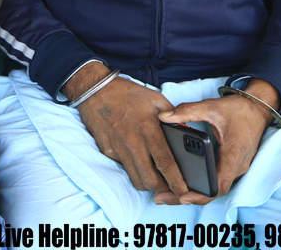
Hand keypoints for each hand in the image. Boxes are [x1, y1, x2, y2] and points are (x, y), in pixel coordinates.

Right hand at [65, 63, 188, 204]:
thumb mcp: (155, 99)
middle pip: (151, 180)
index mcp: (148, 130)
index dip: (177, 182)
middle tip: (171, 185)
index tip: (185, 191)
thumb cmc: (126, 93)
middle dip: (164, 189)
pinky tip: (139, 160)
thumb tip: (186, 132)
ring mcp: (118, 149)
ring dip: (149, 183)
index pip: (166, 164)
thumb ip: (173, 117)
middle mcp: (133, 143)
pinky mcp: (107, 151)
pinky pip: (124, 168)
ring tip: (156, 176)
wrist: (94, 90)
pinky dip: (134, 170)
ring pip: (136, 180)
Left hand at [157, 80, 279, 204]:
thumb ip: (187, 111)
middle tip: (163, 197)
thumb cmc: (238, 109)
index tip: (182, 197)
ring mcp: (236, 167)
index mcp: (234, 154)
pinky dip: (201, 185)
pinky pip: (217, 180)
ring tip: (168, 192)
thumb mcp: (211, 107)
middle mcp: (237, 166)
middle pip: (214, 191)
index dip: (201, 195)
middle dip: (189, 197)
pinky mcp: (233, 165)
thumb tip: (163, 116)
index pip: (219, 185)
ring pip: (216, 187)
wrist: (258, 108)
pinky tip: (183, 182)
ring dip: (195, 193)